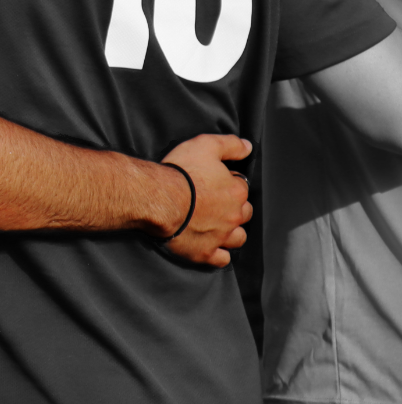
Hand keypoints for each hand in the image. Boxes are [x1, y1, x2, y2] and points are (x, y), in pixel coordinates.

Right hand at [159, 134, 253, 267]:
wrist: (156, 199)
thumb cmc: (179, 172)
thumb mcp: (205, 145)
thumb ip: (230, 145)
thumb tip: (247, 147)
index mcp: (236, 192)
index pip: (241, 187)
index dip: (228, 182)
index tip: (214, 181)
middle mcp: (233, 216)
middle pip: (244, 214)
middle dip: (234, 208)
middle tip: (214, 203)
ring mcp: (220, 236)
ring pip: (238, 238)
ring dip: (231, 233)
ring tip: (217, 227)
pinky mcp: (204, 252)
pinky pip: (221, 259)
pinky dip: (220, 254)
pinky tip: (212, 247)